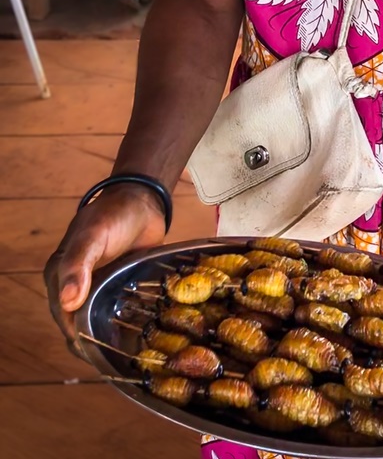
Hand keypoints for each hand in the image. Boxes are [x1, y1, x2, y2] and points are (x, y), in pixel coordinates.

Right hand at [43, 185, 166, 358]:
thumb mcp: (93, 235)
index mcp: (59, 276)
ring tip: (130, 356)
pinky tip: (139, 341)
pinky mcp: (116, 288)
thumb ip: (78, 265)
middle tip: (119, 362)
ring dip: (109, 339)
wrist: (143, 200)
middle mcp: (74, 286)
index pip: (64, 318)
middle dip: (94, 345)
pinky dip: (123, 327)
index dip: (78, 338)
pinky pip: (115, 314)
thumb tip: (67, 303)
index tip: (98, 355)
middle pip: (79, 326)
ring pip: (97, 323)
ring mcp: (96, 288)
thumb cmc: (113, 215)